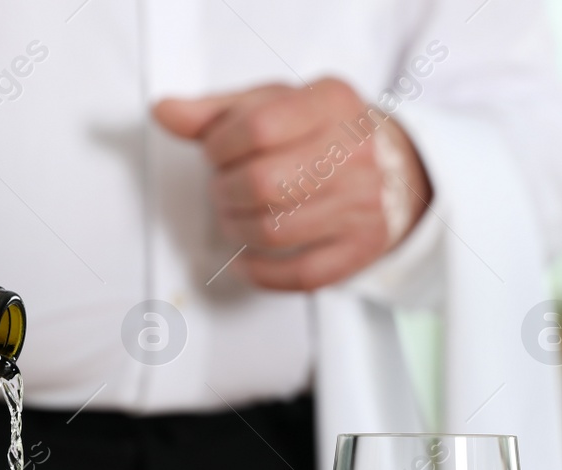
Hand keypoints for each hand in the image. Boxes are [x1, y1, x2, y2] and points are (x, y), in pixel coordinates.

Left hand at [153, 78, 431, 290]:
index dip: (220, 146)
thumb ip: (217, 111)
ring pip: (275, 231)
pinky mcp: (361, 249)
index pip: (259, 127)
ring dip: (236, 229)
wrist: (398, 168)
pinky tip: (247, 259)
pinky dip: (261, 273)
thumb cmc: (322, 133)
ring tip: (234, 217)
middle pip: (263, 183)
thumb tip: (164, 112)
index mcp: (331, 103)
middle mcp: (355, 152)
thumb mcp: (276, 105)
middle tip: (223, 190)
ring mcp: (363, 204)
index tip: (215, 154)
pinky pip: (301, 274)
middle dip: (225, 192)